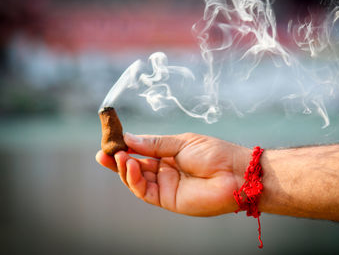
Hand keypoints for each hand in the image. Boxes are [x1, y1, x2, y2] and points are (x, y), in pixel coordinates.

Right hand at [96, 133, 251, 215]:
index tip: (111, 140)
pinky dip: (135, 180)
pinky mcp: (168, 200)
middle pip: (135, 167)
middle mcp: (165, 171)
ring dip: (125, 169)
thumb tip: (129, 138)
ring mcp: (166, 186)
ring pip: (137, 180)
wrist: (235, 173)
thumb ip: (154, 144)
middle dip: (118, 160)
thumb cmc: (214, 154)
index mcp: (169, 155)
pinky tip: (131, 166)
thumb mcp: (181, 142)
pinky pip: (146, 191)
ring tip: (119, 156)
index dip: (126, 147)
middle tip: (102, 152)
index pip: (141, 152)